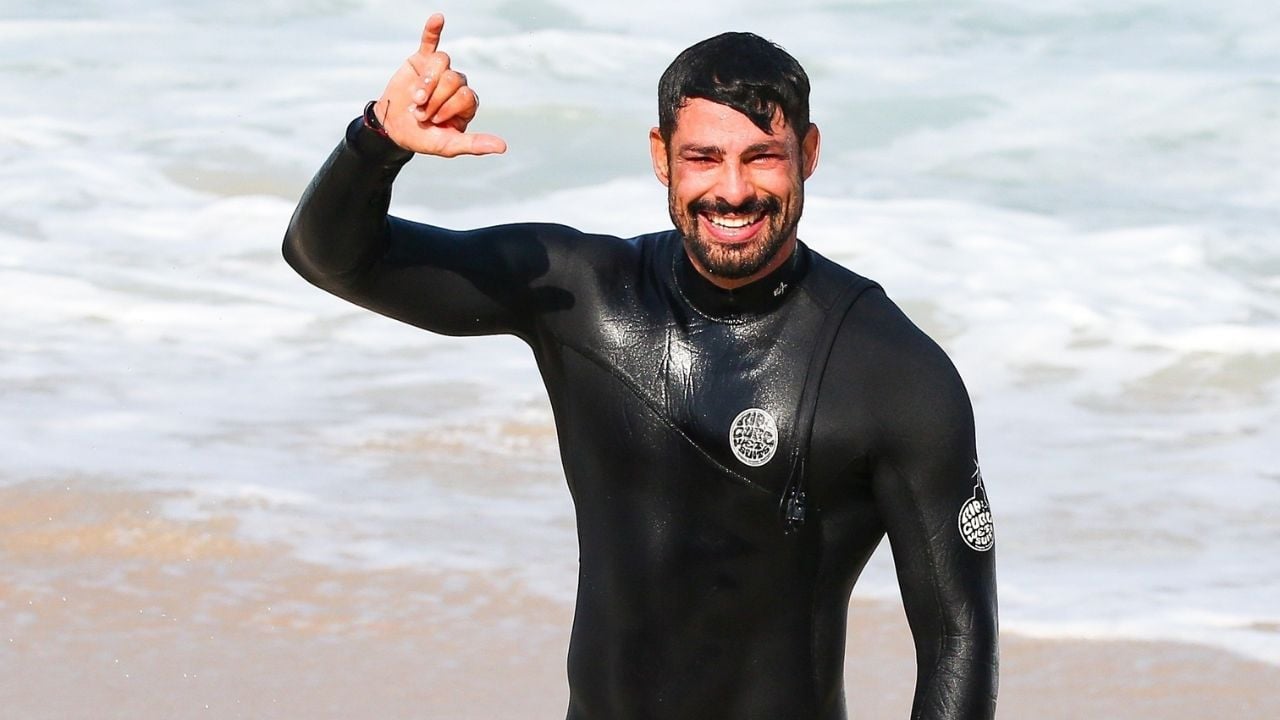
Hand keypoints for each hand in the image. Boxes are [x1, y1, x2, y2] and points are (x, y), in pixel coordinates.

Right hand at [373, 13, 506, 156]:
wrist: (392, 127)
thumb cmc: (422, 137)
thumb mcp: (447, 146)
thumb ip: (473, 144)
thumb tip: (502, 148)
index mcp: (467, 103)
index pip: (466, 95)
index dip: (448, 107)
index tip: (434, 121)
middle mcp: (457, 84)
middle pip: (454, 79)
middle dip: (435, 99)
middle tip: (422, 112)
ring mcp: (440, 71)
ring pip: (442, 63)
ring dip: (426, 83)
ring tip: (416, 98)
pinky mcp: (422, 60)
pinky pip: (430, 42)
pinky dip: (433, 30)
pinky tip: (438, 19)